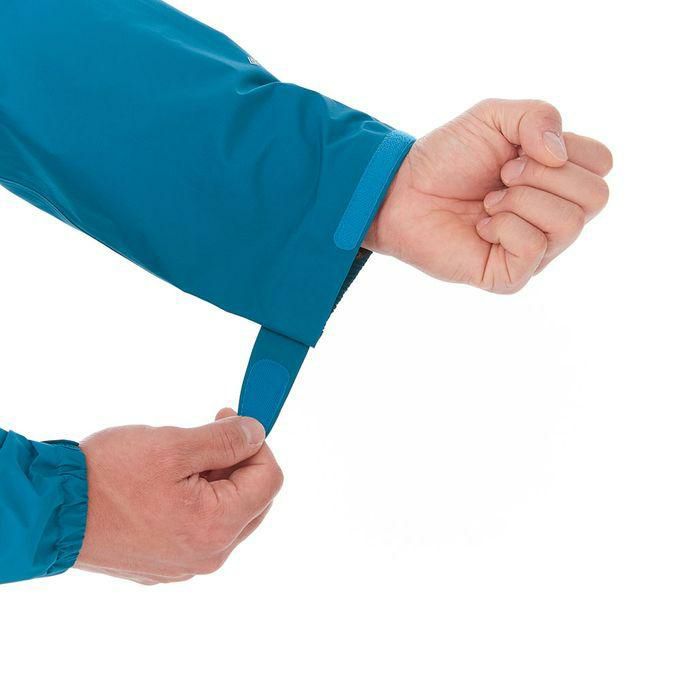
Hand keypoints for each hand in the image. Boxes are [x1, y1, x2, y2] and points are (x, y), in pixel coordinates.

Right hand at [75, 408, 282, 584]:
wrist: (52, 511)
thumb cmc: (107, 478)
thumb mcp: (175, 445)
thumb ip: (226, 440)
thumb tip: (257, 433)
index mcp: (217, 528)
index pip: (269, 480)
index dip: (258, 444)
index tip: (236, 421)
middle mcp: (207, 555)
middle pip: (252, 500)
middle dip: (238, 461)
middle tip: (213, 432)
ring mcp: (184, 564)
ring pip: (225, 513)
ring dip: (216, 479)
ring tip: (183, 456)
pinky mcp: (164, 563)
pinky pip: (198, 528)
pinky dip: (196, 499)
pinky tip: (168, 481)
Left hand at [365, 99, 611, 292]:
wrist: (403, 190)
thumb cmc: (449, 157)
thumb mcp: (495, 117)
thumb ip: (538, 116)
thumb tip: (559, 157)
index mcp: (559, 180)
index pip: (602, 164)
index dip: (565, 149)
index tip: (519, 151)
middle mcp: (554, 217)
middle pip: (595, 196)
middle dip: (542, 175)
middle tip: (501, 176)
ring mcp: (536, 250)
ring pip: (568, 223)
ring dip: (521, 200)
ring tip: (488, 202)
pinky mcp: (511, 275)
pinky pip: (533, 248)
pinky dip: (505, 227)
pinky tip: (482, 227)